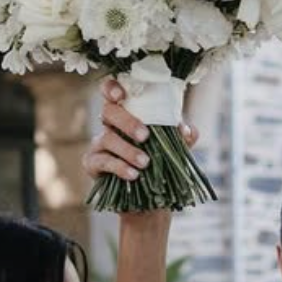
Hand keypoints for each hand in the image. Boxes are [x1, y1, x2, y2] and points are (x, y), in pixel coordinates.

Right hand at [82, 77, 197, 185]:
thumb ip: (180, 137)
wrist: (145, 193)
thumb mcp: (171, 146)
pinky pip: (103, 162)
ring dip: (127, 150)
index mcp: (125, 112)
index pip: (111, 92)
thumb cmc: (155, 159)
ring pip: (107, 138)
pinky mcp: (93, 163)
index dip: (111, 88)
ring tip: (145, 162)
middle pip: (108, 112)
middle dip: (127, 122)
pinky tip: (133, 175)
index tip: (121, 95)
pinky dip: (119, 167)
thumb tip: (188, 131)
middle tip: (145, 136)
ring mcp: (98, 144)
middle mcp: (108, 124)